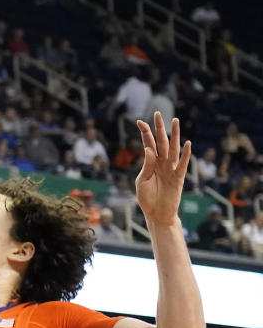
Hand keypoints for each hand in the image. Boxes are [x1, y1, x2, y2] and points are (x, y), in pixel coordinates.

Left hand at [135, 112, 190, 226]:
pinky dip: (186, 154)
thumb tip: (149, 149)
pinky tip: (187, 143)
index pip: (148, 144)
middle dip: (159, 128)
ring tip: (175, 121)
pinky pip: (183, 164)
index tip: (139, 121)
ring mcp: (171, 169)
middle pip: (161, 142)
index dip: (144, 133)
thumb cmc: (147, 198)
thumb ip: (146, 165)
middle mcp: (162, 163)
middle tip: (158, 113)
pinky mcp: (178, 178)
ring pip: (173, 149)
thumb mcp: (142, 181)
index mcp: (151, 163)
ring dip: (175, 135)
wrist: (156, 214)